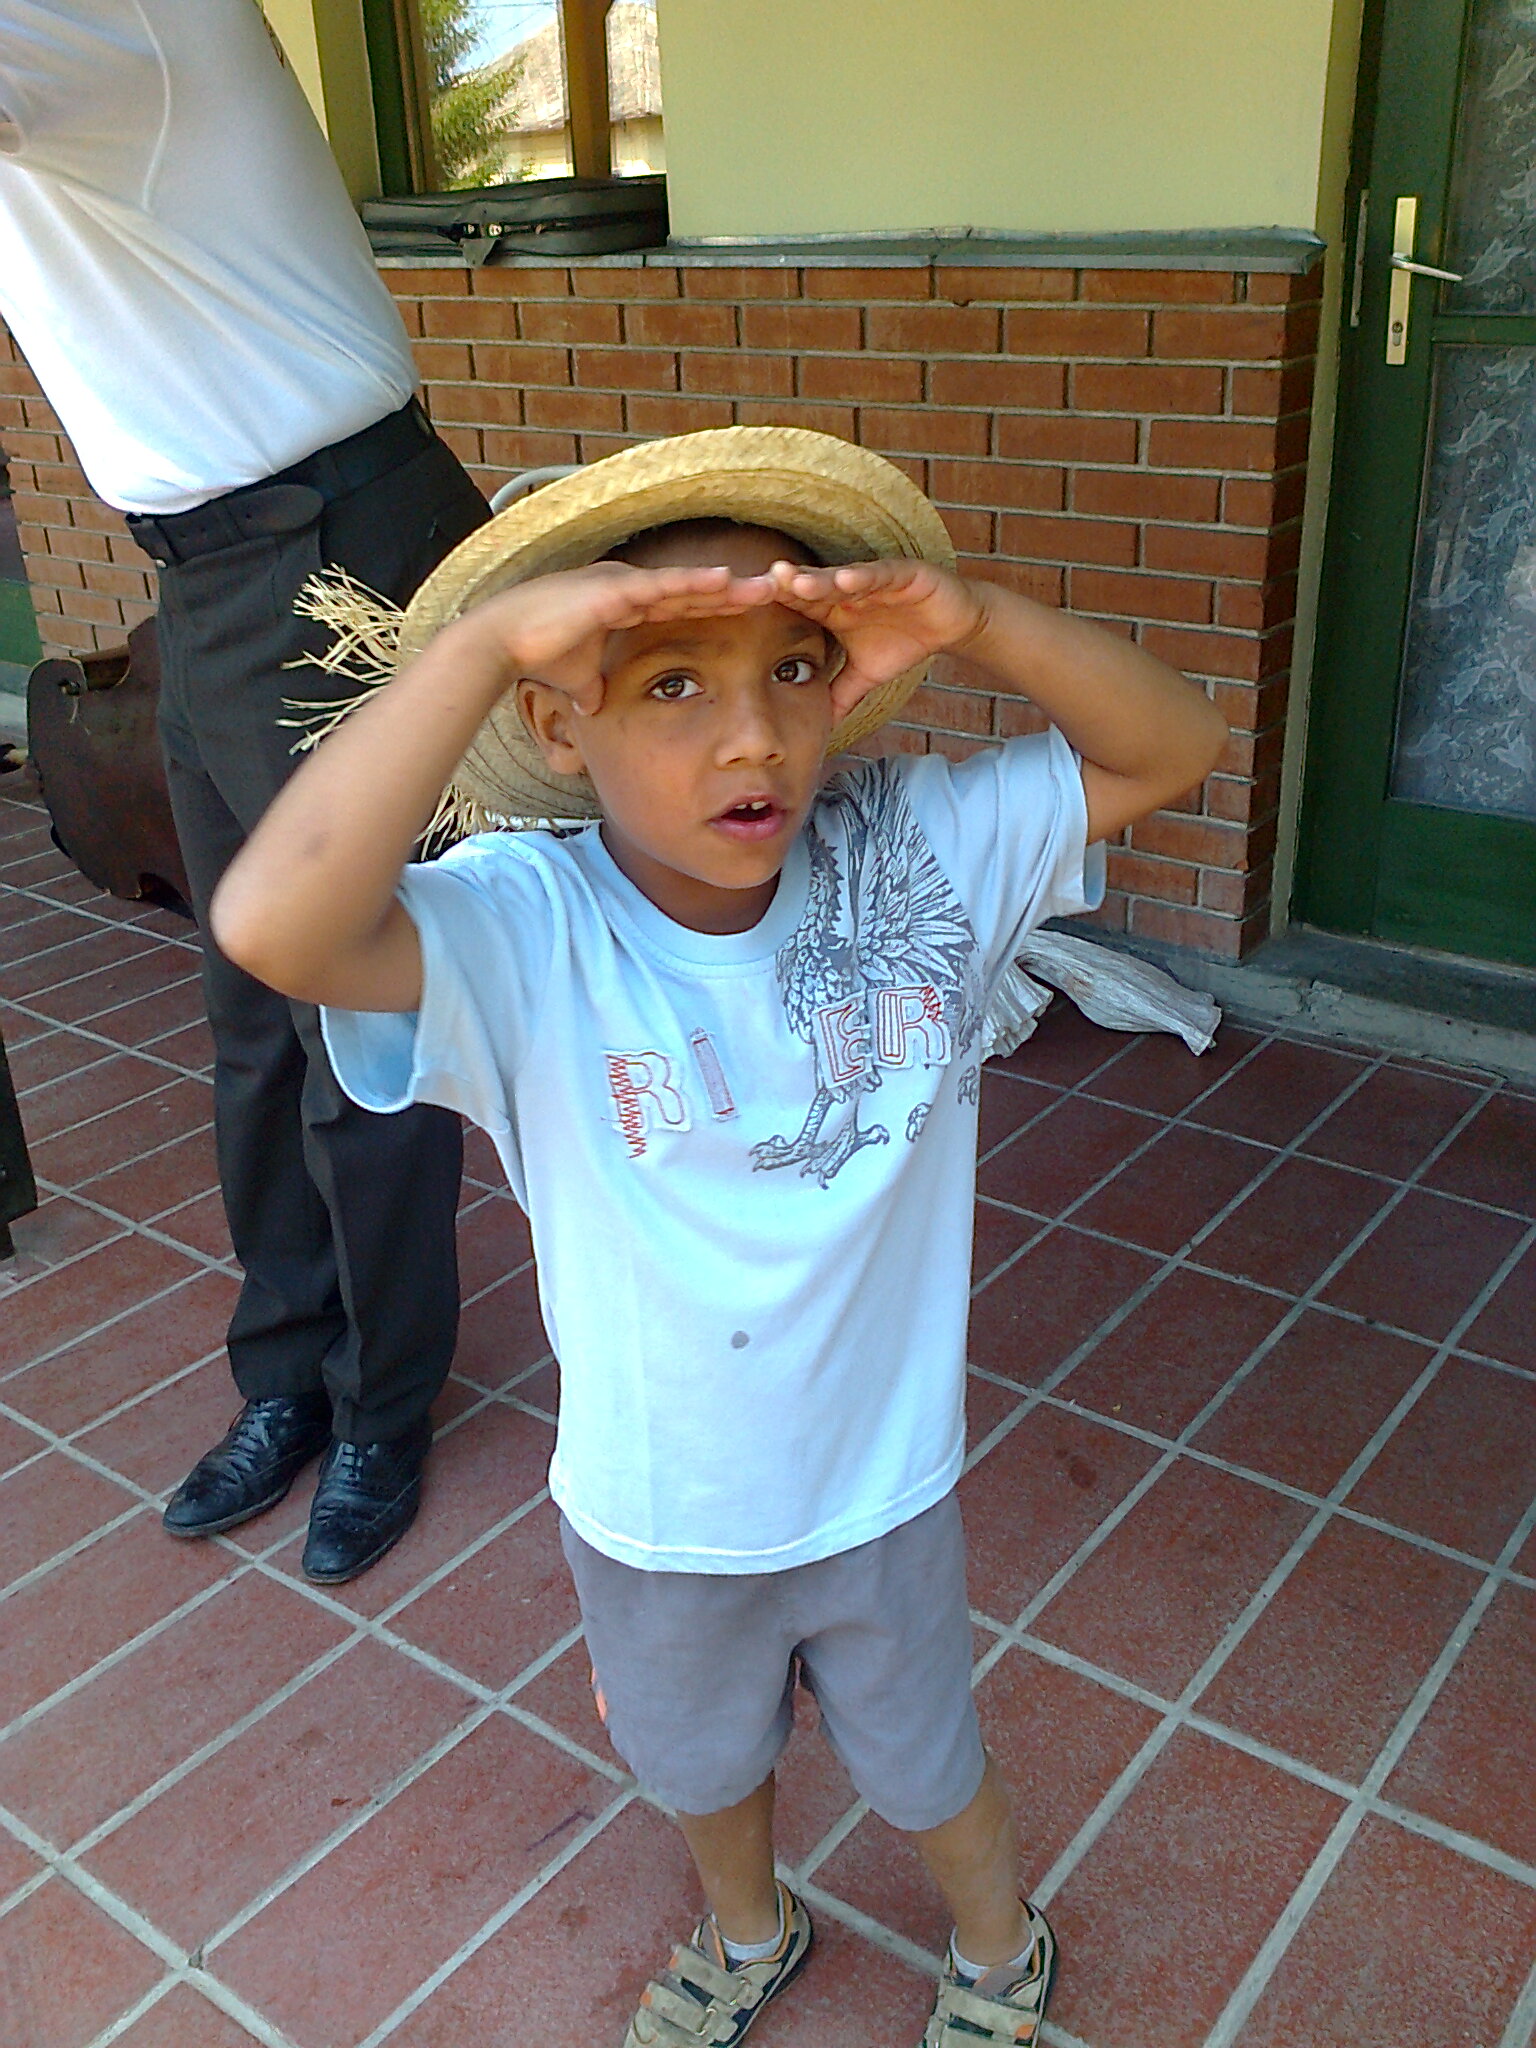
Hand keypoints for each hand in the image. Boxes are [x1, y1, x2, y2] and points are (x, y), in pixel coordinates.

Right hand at [451, 560, 776, 714]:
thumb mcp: (580, 680)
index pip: (685, 606)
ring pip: (687, 584)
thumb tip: (595, 707)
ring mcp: (625, 585)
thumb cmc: (539, 656)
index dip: (720, 607)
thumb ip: (592, 688)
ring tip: (767, 587)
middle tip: (779, 592)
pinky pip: (664, 586)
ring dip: (728, 586)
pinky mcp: (615, 591)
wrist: (504, 642)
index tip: (754, 612)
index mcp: (629, 605)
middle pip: (696, 591)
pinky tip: (726, 582)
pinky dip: (695, 584)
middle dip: (736, 593)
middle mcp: (632, 589)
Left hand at [768, 558, 988, 720]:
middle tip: (756, 587)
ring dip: (817, 579)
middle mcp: (848, 590)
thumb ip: (841, 696)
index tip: (745, 615)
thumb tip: (821, 729)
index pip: (799, 608)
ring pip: (840, 578)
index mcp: (834, 609)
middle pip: (811, 587)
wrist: (950, 624)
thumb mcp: (867, 675)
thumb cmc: (904, 642)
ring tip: (792, 582)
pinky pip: (880, 575)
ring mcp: (873, 579)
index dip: (776, 610)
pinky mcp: (902, 573)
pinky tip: (846, 580)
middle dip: (786, 587)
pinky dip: (865, 577)